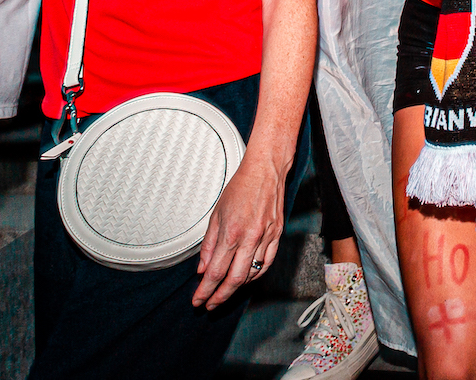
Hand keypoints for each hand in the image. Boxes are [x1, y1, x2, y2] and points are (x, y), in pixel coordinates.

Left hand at [193, 152, 286, 308]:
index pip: (215, 271)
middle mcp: (249, 238)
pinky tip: (246, 279)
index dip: (205, 290)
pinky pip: (267, 264)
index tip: (198, 300)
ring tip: (224, 293)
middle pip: (233, 279)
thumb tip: (202, 268)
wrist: (265, 170)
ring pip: (251, 275)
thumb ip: (209, 244)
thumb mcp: (216, 214)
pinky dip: (255, 276)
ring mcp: (266, 238)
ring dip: (236, 288)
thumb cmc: (240, 187)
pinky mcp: (277, 236)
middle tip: (209, 305)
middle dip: (219, 297)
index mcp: (231, 232)